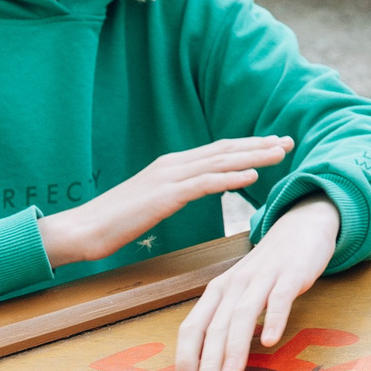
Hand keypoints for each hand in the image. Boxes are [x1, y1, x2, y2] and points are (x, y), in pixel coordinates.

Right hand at [38, 136, 291, 267]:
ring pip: (220, 161)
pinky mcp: (164, 195)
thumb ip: (177, 191)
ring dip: (253, 155)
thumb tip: (201, 188)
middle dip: (259, 144)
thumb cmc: (115, 221)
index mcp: (172, 165)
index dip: (248, 144)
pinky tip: (252, 175)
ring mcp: (169, 177)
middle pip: (225, 150)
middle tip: (289, 140)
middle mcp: (173, 164)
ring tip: (280, 152)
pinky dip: (230, 176)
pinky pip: (205, 183)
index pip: (218, 150)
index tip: (274, 142)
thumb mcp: (153, 201)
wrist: (82, 229)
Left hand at [172, 194, 341, 370]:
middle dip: (208, 362)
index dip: (186, 356)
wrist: (301, 226)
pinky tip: (271, 340)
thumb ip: (229, 319)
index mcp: (218, 290)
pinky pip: (280, 298)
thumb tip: (213, 362)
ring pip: (243, 314)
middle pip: (216, 326)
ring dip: (235, 346)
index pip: (193, 325)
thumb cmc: (268, 268)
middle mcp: (235, 284)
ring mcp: (263, 278)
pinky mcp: (291, 274)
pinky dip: (274, 319)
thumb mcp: (241, 291)